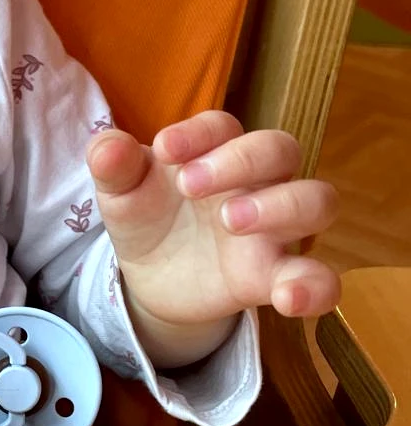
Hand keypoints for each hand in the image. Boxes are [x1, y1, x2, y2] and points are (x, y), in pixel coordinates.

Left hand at [88, 112, 339, 367]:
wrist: (152, 278)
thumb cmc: (147, 218)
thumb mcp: (121, 194)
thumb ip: (113, 167)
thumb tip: (105, 147)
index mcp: (215, 152)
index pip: (223, 125)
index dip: (199, 132)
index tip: (164, 150)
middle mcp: (256, 182)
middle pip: (281, 149)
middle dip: (241, 160)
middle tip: (190, 187)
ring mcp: (274, 229)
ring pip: (317, 200)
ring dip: (283, 206)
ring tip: (231, 222)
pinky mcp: (276, 276)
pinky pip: (319, 278)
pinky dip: (316, 287)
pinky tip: (291, 300)